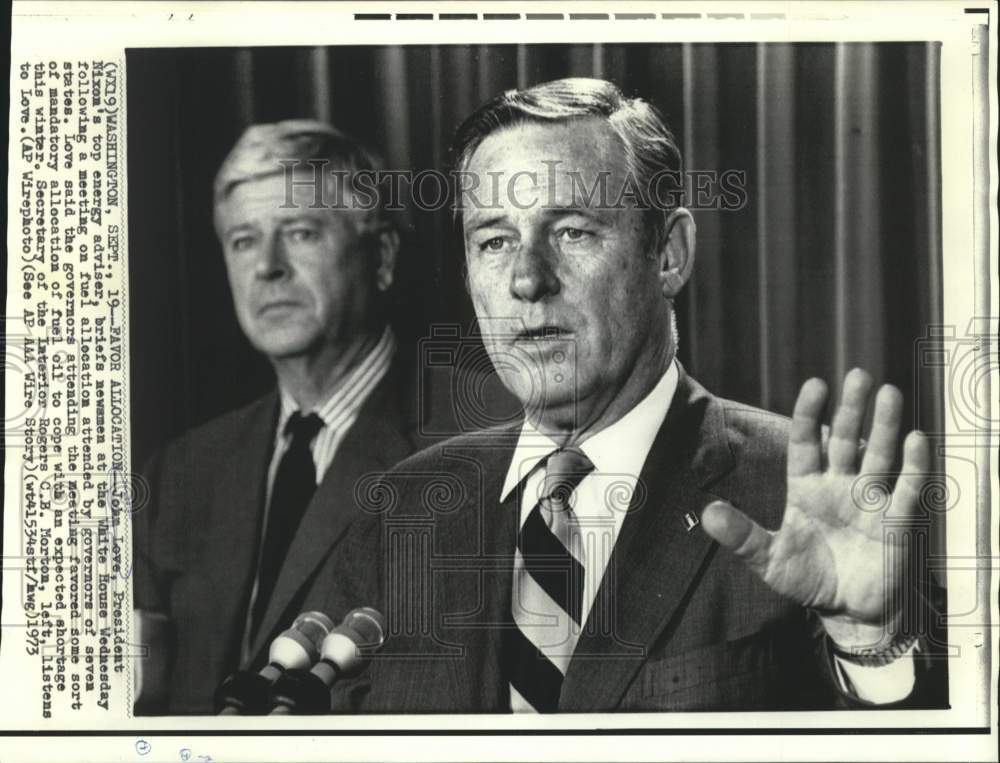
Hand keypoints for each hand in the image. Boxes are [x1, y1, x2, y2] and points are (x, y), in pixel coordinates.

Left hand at [701, 368, 929, 647]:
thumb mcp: (768, 559)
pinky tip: (915, 438)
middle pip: (846, 440)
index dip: (809, 415)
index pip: (807, 443)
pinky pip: (908, 489)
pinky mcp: (896, 523)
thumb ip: (742, 536)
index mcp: (807, 489)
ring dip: (884, 426)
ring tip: (888, 393)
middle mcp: (840, 487)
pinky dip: (914, 465)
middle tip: (859, 375)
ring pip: (878, 456)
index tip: (816, 384)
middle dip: (852, 409)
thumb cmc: (807, 579)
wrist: (848, 612)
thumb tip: (707, 513)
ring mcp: (870, 502)